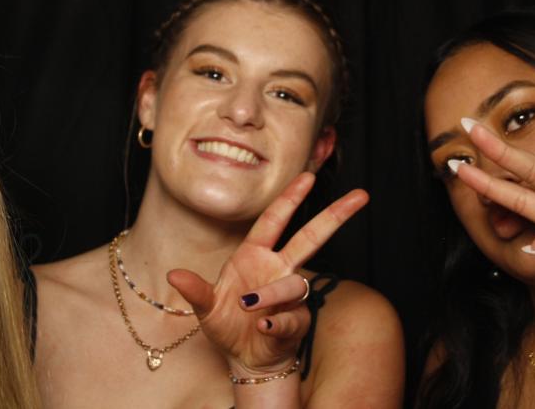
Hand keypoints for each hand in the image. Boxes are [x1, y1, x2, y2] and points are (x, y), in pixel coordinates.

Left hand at [167, 172, 368, 374]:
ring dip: (273, 294)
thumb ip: (194, 291)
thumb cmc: (227, 325)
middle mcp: (277, 269)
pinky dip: (278, 322)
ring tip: (250, 308)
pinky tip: (264, 326)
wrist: (245, 358)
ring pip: (294, 285)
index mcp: (255, 255)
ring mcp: (290, 294)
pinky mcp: (297, 320)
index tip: (307, 176)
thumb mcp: (205, 307)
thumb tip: (174, 275)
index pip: (275, 220)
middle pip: (311, 237)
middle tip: (361, 196)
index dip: (290, 198)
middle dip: (335, 216)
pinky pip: (293, 317)